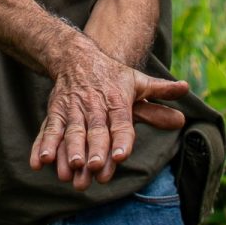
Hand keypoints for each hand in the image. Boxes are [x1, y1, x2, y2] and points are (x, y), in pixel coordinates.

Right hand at [30, 44, 187, 189]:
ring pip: (71, 132)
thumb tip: (186, 89)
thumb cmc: (112, 75)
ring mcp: (73, 110)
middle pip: (95, 131)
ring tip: (69, 169)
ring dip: (68, 150)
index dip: (121, 139)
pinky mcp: (55, 113)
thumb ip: (160, 92)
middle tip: (93, 168)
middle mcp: (95, 107)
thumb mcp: (138, 81)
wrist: (77, 56)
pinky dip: (43, 146)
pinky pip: (49, 130)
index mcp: (117, 102)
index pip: (121, 123)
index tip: (121, 156)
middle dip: (93, 150)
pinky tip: (39, 163)